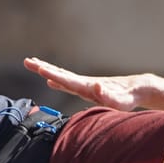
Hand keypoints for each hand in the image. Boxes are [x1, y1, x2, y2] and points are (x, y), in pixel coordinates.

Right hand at [24, 56, 142, 111]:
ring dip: (47, 70)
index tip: (40, 69)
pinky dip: (56, 79)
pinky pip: (67, 82)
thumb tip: (96, 86)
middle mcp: (84, 83)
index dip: (53, 75)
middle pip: (60, 74)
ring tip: (32, 63)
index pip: (67, 80)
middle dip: (43, 68)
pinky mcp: (86, 88)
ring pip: (62, 76)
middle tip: (27, 61)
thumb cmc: (127, 98)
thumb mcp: (119, 101)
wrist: (136, 89)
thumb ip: (107, 95)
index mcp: (87, 86)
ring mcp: (84, 85)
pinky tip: (49, 81)